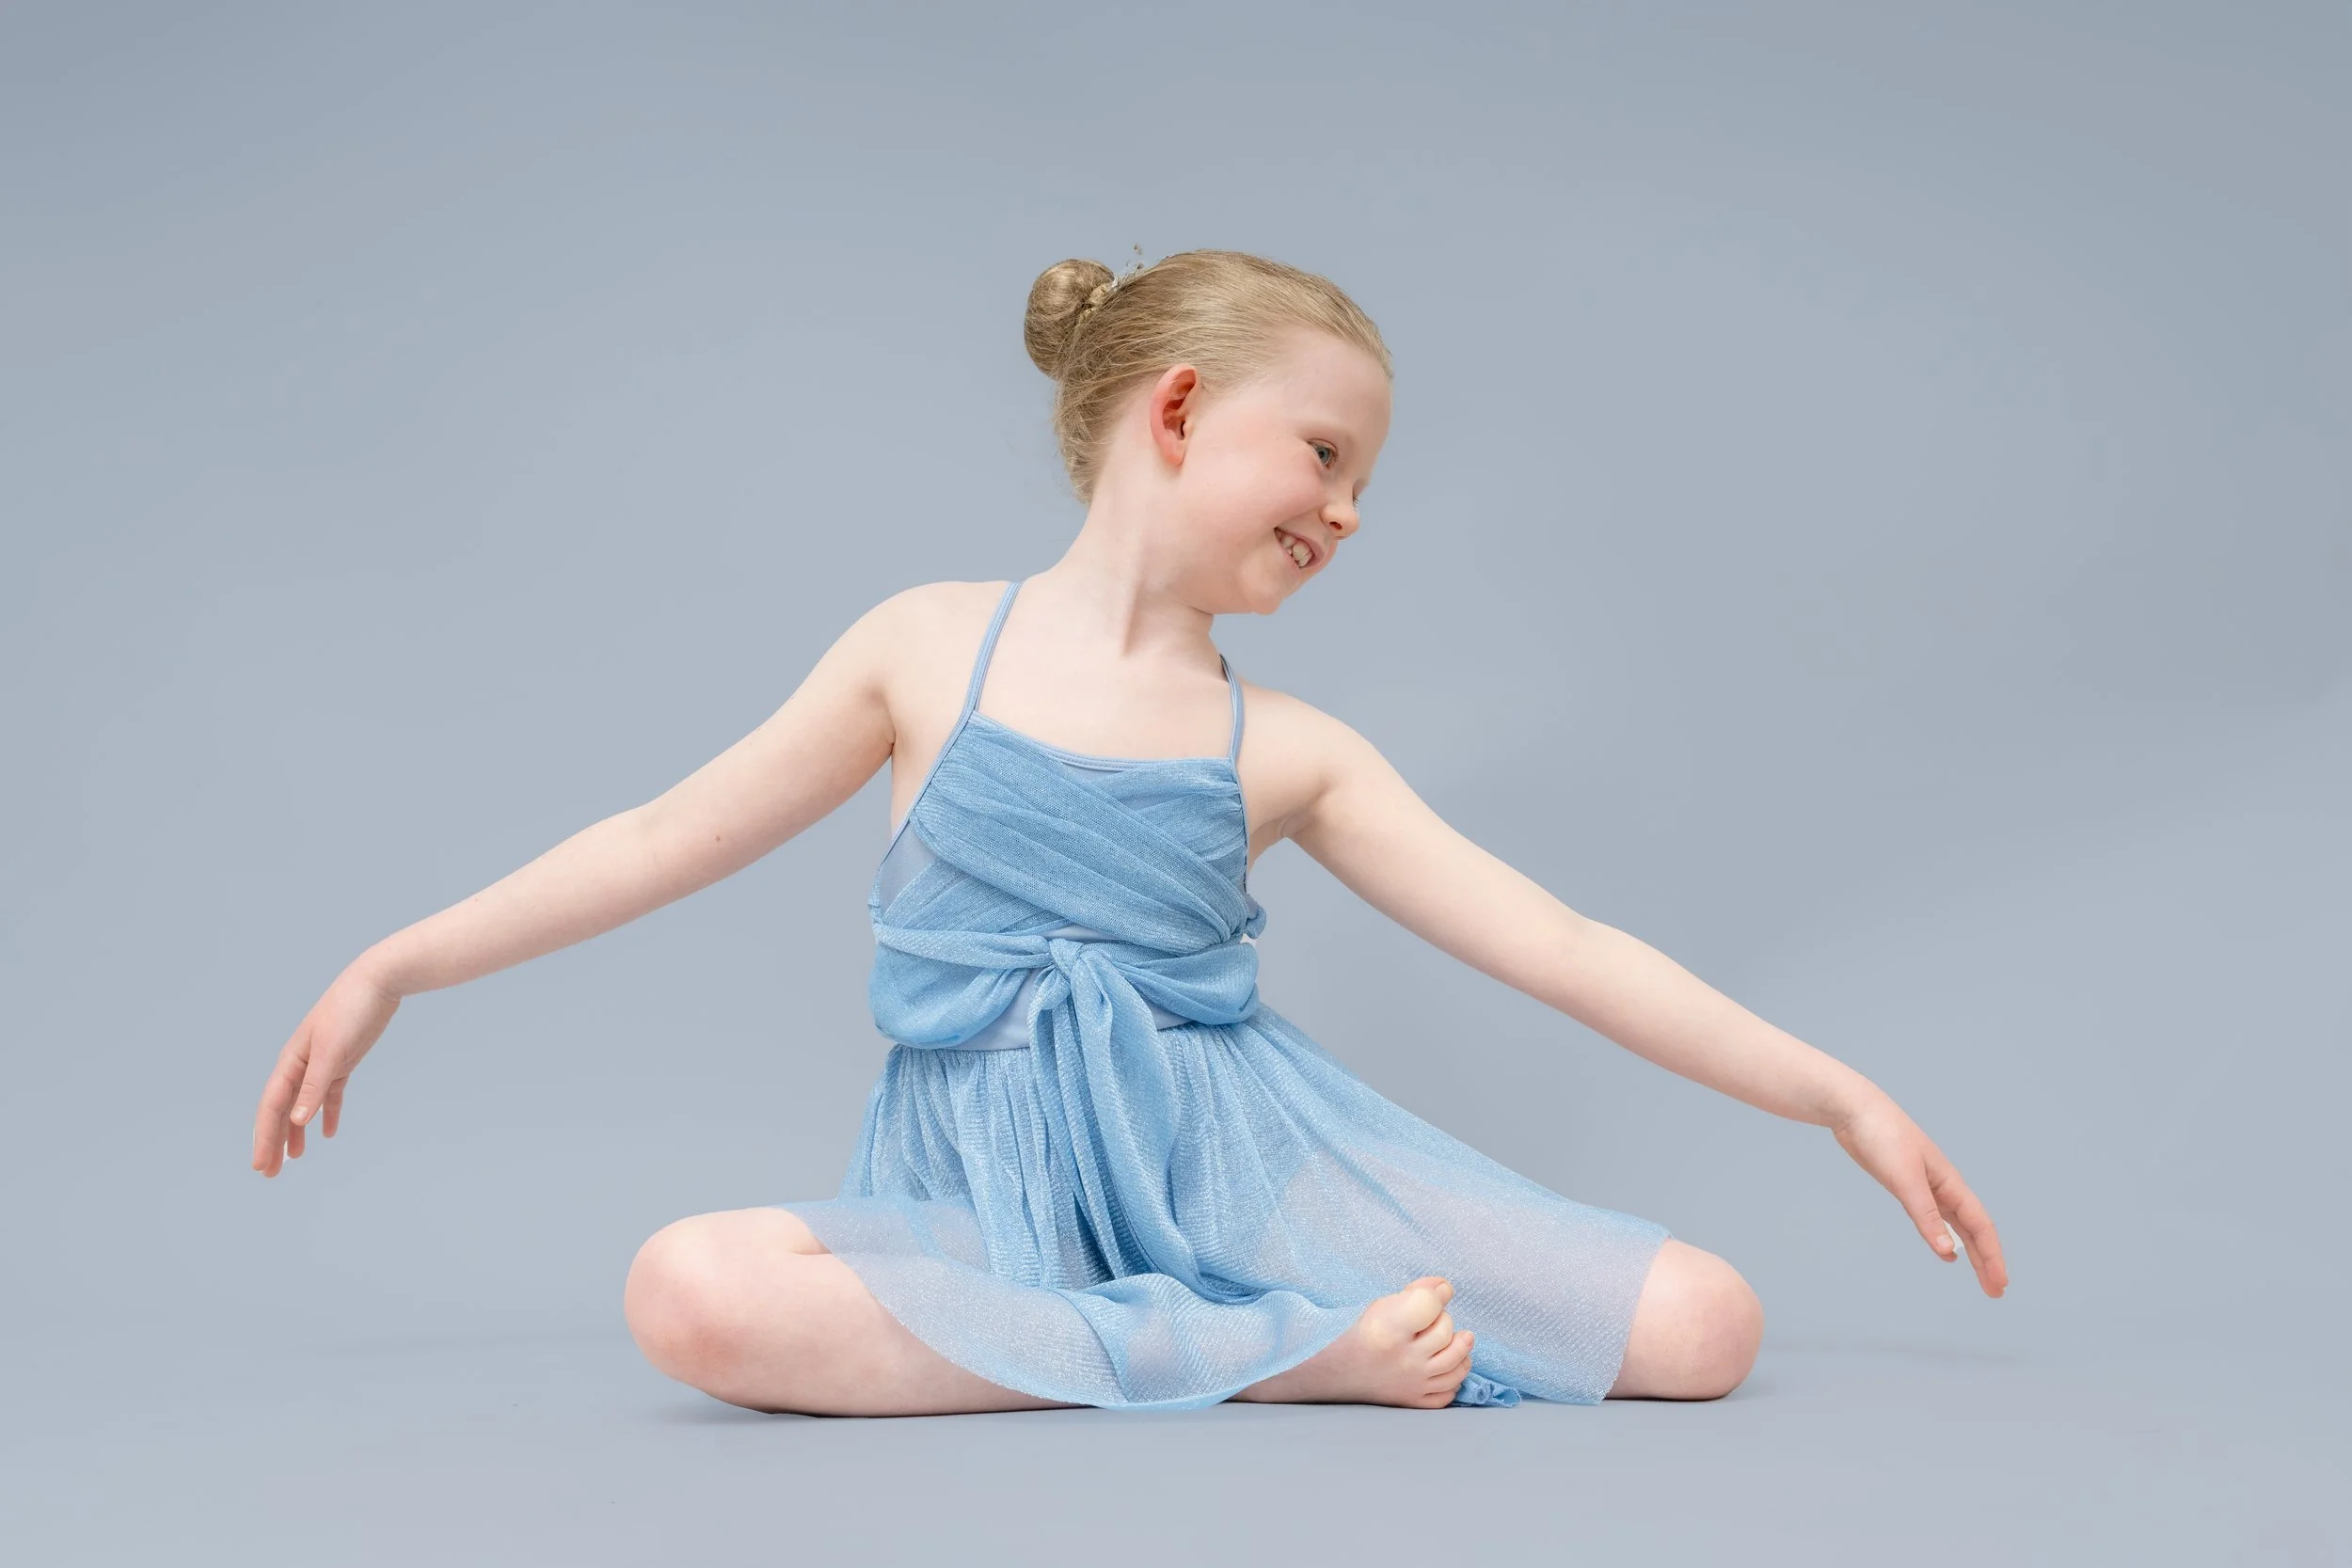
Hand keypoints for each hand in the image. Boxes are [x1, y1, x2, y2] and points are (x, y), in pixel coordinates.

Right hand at [251, 961, 401, 1176]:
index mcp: (291, 1062)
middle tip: (268, 1173)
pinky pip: (329, 1094)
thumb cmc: (350, 1010)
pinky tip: (327, 1134)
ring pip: (303, 1106)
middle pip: (282, 1110)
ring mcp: (322, 1063)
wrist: (377, 981)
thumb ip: (314, 1086)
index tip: (260, 1166)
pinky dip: (327, 1114)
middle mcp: (301, 1065)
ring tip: (294, 1158)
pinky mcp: (343, 1061)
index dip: (263, 1138)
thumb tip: (296, 1120)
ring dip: (296, 1132)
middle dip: (273, 1141)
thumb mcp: (332, 1050)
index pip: (271, 1108)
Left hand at [1830, 1088, 2008, 1296]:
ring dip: (1970, 1251)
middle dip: (1987, 1260)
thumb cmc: (1882, 1136)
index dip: (1993, 1256)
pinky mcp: (1906, 1186)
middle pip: (1973, 1229)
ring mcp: (1925, 1187)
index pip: (1980, 1226)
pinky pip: (1934, 1218)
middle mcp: (1943, 1186)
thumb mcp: (1905, 1179)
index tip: (2000, 1284)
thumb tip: (1948, 1252)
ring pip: (1956, 1226)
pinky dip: (1943, 1237)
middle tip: (1996, 1292)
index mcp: (1949, 1183)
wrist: (1854, 1110)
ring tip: (1981, 1277)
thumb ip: (1926, 1216)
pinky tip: (1946, 1252)